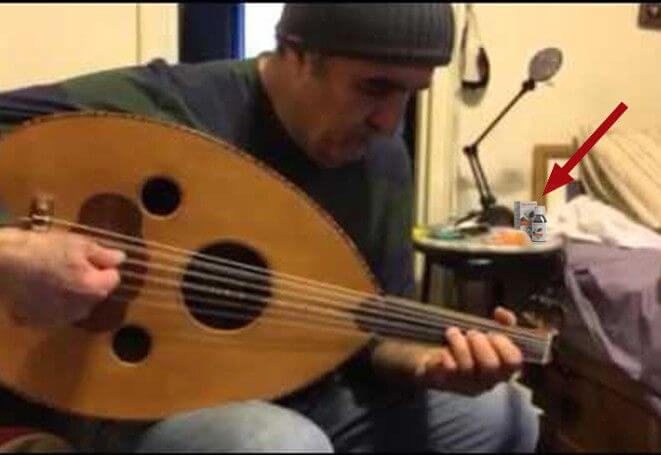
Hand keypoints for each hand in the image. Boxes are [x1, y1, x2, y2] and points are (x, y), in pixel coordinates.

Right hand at [0, 228, 124, 325]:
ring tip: (51, 276)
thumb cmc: (42, 249)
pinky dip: (52, 304)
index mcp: (95, 289)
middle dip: (88, 281)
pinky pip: (55, 313)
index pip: (113, 279)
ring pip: (76, 304)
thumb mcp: (78, 244)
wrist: (1, 264)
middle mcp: (82, 309)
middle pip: (95, 293)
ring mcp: (60, 319)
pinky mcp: (40, 323)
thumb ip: (104, 254)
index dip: (103, 266)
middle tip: (67, 264)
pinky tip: (39, 289)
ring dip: (71, 294)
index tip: (88, 258)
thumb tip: (121, 259)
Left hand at [420, 307, 522, 394]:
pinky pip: (449, 369)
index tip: (492, 334)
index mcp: (503, 370)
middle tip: (471, 333)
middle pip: (490, 365)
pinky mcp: (447, 383)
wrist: (438, 359)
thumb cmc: (471, 346)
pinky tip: (445, 349)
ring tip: (452, 332)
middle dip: (479, 343)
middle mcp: (488, 381)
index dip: (504, 345)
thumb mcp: (491, 333)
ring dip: (459, 342)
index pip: (513, 362)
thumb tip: (501, 312)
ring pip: (467, 366)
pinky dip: (447, 354)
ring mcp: (467, 385)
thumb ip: (504, 322)